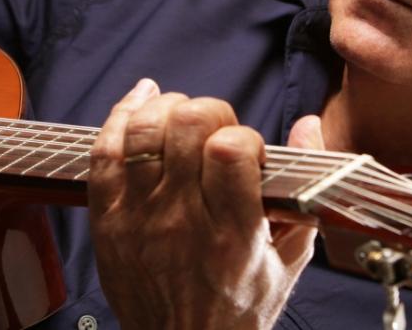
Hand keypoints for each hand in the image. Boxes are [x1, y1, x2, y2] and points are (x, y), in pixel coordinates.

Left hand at [88, 79, 323, 329]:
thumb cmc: (239, 309)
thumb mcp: (290, 258)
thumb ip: (304, 191)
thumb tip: (308, 125)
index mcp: (233, 234)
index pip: (230, 150)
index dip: (242, 135)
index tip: (246, 151)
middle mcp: (183, 221)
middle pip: (186, 126)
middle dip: (207, 111)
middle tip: (215, 131)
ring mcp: (139, 217)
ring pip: (143, 131)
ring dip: (166, 108)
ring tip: (181, 116)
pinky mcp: (107, 219)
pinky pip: (103, 152)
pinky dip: (121, 116)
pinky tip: (142, 101)